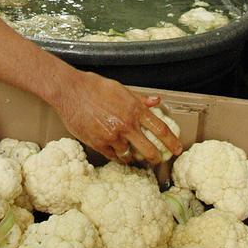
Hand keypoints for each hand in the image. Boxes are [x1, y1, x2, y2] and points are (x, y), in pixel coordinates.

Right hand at [52, 71, 182, 164]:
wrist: (71, 91)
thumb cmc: (95, 87)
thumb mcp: (122, 89)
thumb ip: (140, 99)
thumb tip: (157, 101)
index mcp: (135, 110)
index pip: (161, 129)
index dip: (172, 142)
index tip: (177, 149)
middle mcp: (126, 125)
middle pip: (149, 150)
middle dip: (156, 158)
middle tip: (157, 160)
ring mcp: (112, 136)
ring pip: (130, 155)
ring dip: (133, 157)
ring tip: (133, 157)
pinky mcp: (98, 143)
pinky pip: (113, 156)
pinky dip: (118, 157)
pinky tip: (119, 154)